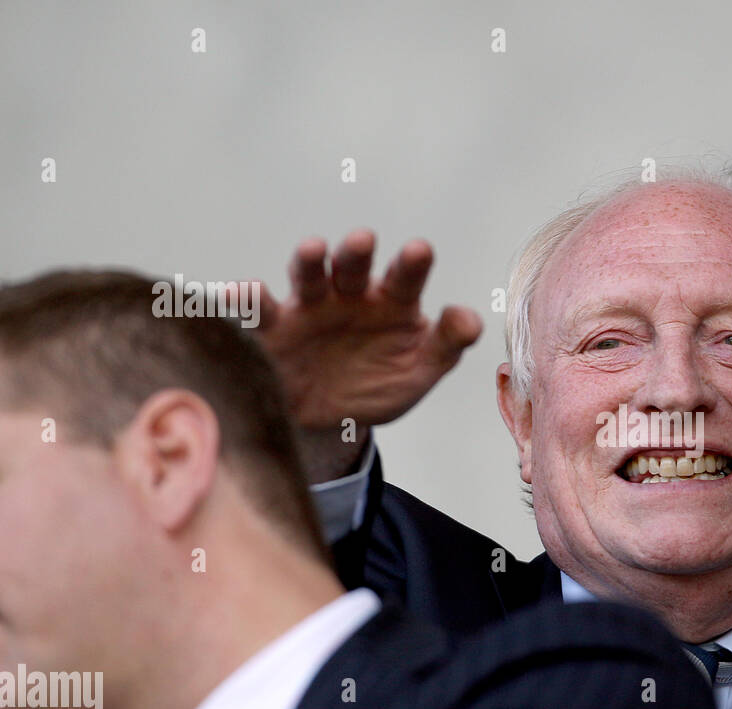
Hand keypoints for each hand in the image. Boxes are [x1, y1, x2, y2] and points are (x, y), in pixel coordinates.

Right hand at [255, 229, 482, 432]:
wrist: (332, 423)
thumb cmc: (380, 385)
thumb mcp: (420, 370)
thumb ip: (447, 344)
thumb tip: (471, 319)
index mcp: (392, 302)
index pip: (405, 277)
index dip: (411, 264)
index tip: (419, 250)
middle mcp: (350, 296)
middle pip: (353, 267)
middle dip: (356, 253)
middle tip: (363, 240)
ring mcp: (311, 308)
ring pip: (309, 277)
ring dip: (308, 262)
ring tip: (311, 250)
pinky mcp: (276, 330)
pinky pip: (259, 312)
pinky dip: (245, 299)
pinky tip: (238, 291)